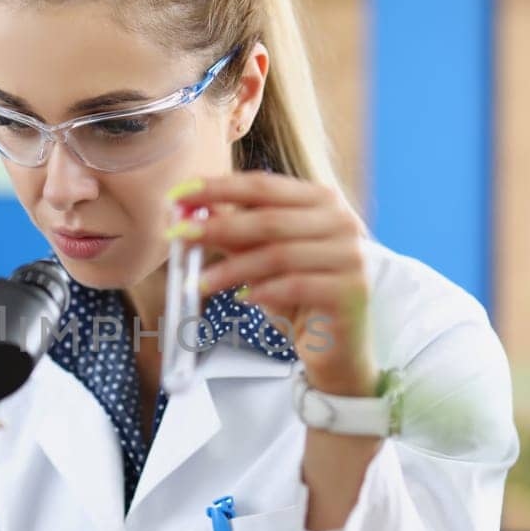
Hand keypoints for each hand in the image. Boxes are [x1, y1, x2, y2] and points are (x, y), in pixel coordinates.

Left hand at [169, 171, 376, 394]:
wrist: (336, 344)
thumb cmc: (298, 296)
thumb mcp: (262, 259)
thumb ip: (234, 234)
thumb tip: (190, 213)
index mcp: (322, 201)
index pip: (264, 186)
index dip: (218, 188)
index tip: (178, 195)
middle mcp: (343, 222)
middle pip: (269, 219)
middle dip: (218, 226)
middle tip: (179, 234)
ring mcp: (351, 256)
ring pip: (278, 255)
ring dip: (231, 269)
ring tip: (199, 282)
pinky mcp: (350, 291)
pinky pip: (295, 286)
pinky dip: (262, 292)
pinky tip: (241, 299)